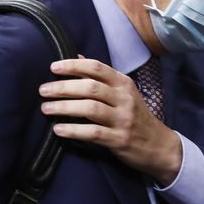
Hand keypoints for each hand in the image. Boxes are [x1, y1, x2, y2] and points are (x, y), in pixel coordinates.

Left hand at [41, 57, 181, 184]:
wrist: (160, 146)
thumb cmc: (136, 116)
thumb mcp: (123, 93)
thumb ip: (100, 77)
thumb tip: (76, 57)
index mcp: (124, 83)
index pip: (97, 68)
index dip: (73, 66)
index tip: (53, 67)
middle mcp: (125, 99)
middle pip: (90, 87)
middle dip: (63, 87)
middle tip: (43, 90)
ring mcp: (123, 119)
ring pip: (90, 108)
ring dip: (64, 107)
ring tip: (46, 108)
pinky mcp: (119, 140)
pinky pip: (92, 133)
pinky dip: (73, 130)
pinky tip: (58, 130)